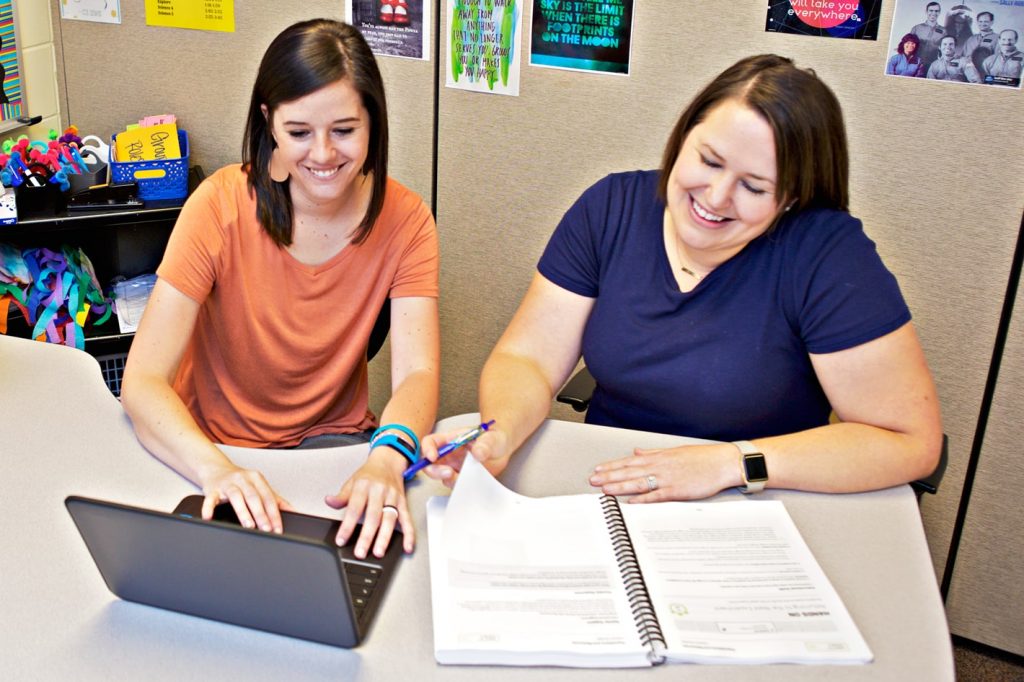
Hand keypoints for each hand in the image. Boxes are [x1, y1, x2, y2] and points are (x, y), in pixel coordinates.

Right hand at [198, 461, 292, 532]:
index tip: (278, 528)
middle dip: (262, 515)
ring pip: (236, 497)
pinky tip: (210, 517)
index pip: (268, 498)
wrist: (215, 469)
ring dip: (243, 512)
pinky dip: (209, 508)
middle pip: (254, 497)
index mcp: (257, 479)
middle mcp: (243, 479)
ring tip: (249, 526)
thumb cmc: (240, 481)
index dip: (274, 514)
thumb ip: (276, 499)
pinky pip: (210, 499)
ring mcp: (227, 484)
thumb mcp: (259, 486)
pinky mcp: (212, 489)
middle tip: (266, 529)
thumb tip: (293, 511)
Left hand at [325, 448, 413, 558]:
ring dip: (384, 537)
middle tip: (361, 552)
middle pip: (373, 516)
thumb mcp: (352, 482)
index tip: (341, 540)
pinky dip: (409, 534)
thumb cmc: (369, 474)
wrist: (388, 461)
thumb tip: (329, 501)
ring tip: (378, 552)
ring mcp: (393, 497)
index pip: (354, 509)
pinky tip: (407, 546)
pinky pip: (407, 519)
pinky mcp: (403, 502)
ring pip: (389, 519)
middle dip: (367, 536)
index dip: (347, 526)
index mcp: (364, 486)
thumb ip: (341, 496)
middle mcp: (379, 491)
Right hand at [418, 426, 509, 487]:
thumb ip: (485, 444)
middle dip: (434, 470)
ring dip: (448, 479)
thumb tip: (478, 452)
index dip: (427, 449)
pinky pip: (454, 485)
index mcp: (450, 440)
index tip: (432, 456)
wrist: (501, 451)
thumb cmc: (492, 440)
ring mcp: (452, 467)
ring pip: (440, 477)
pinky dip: (459, 486)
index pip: (431, 442)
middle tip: (449, 472)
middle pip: (429, 463)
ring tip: (464, 476)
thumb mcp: (491, 438)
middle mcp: (448, 454)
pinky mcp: (460, 479)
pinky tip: (470, 482)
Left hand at [588, 443, 739, 501]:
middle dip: (610, 476)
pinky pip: (656, 495)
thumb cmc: (702, 458)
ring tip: (605, 490)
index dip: (612, 466)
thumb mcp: (675, 451)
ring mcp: (668, 478)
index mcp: (659, 456)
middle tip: (593, 480)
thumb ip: (654, 452)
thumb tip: (637, 451)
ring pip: (639, 483)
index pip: (630, 461)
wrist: (723, 462)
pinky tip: (630, 501)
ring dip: (620, 486)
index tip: (598, 470)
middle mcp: (660, 466)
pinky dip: (643, 499)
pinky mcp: (677, 490)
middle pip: (630, 472)